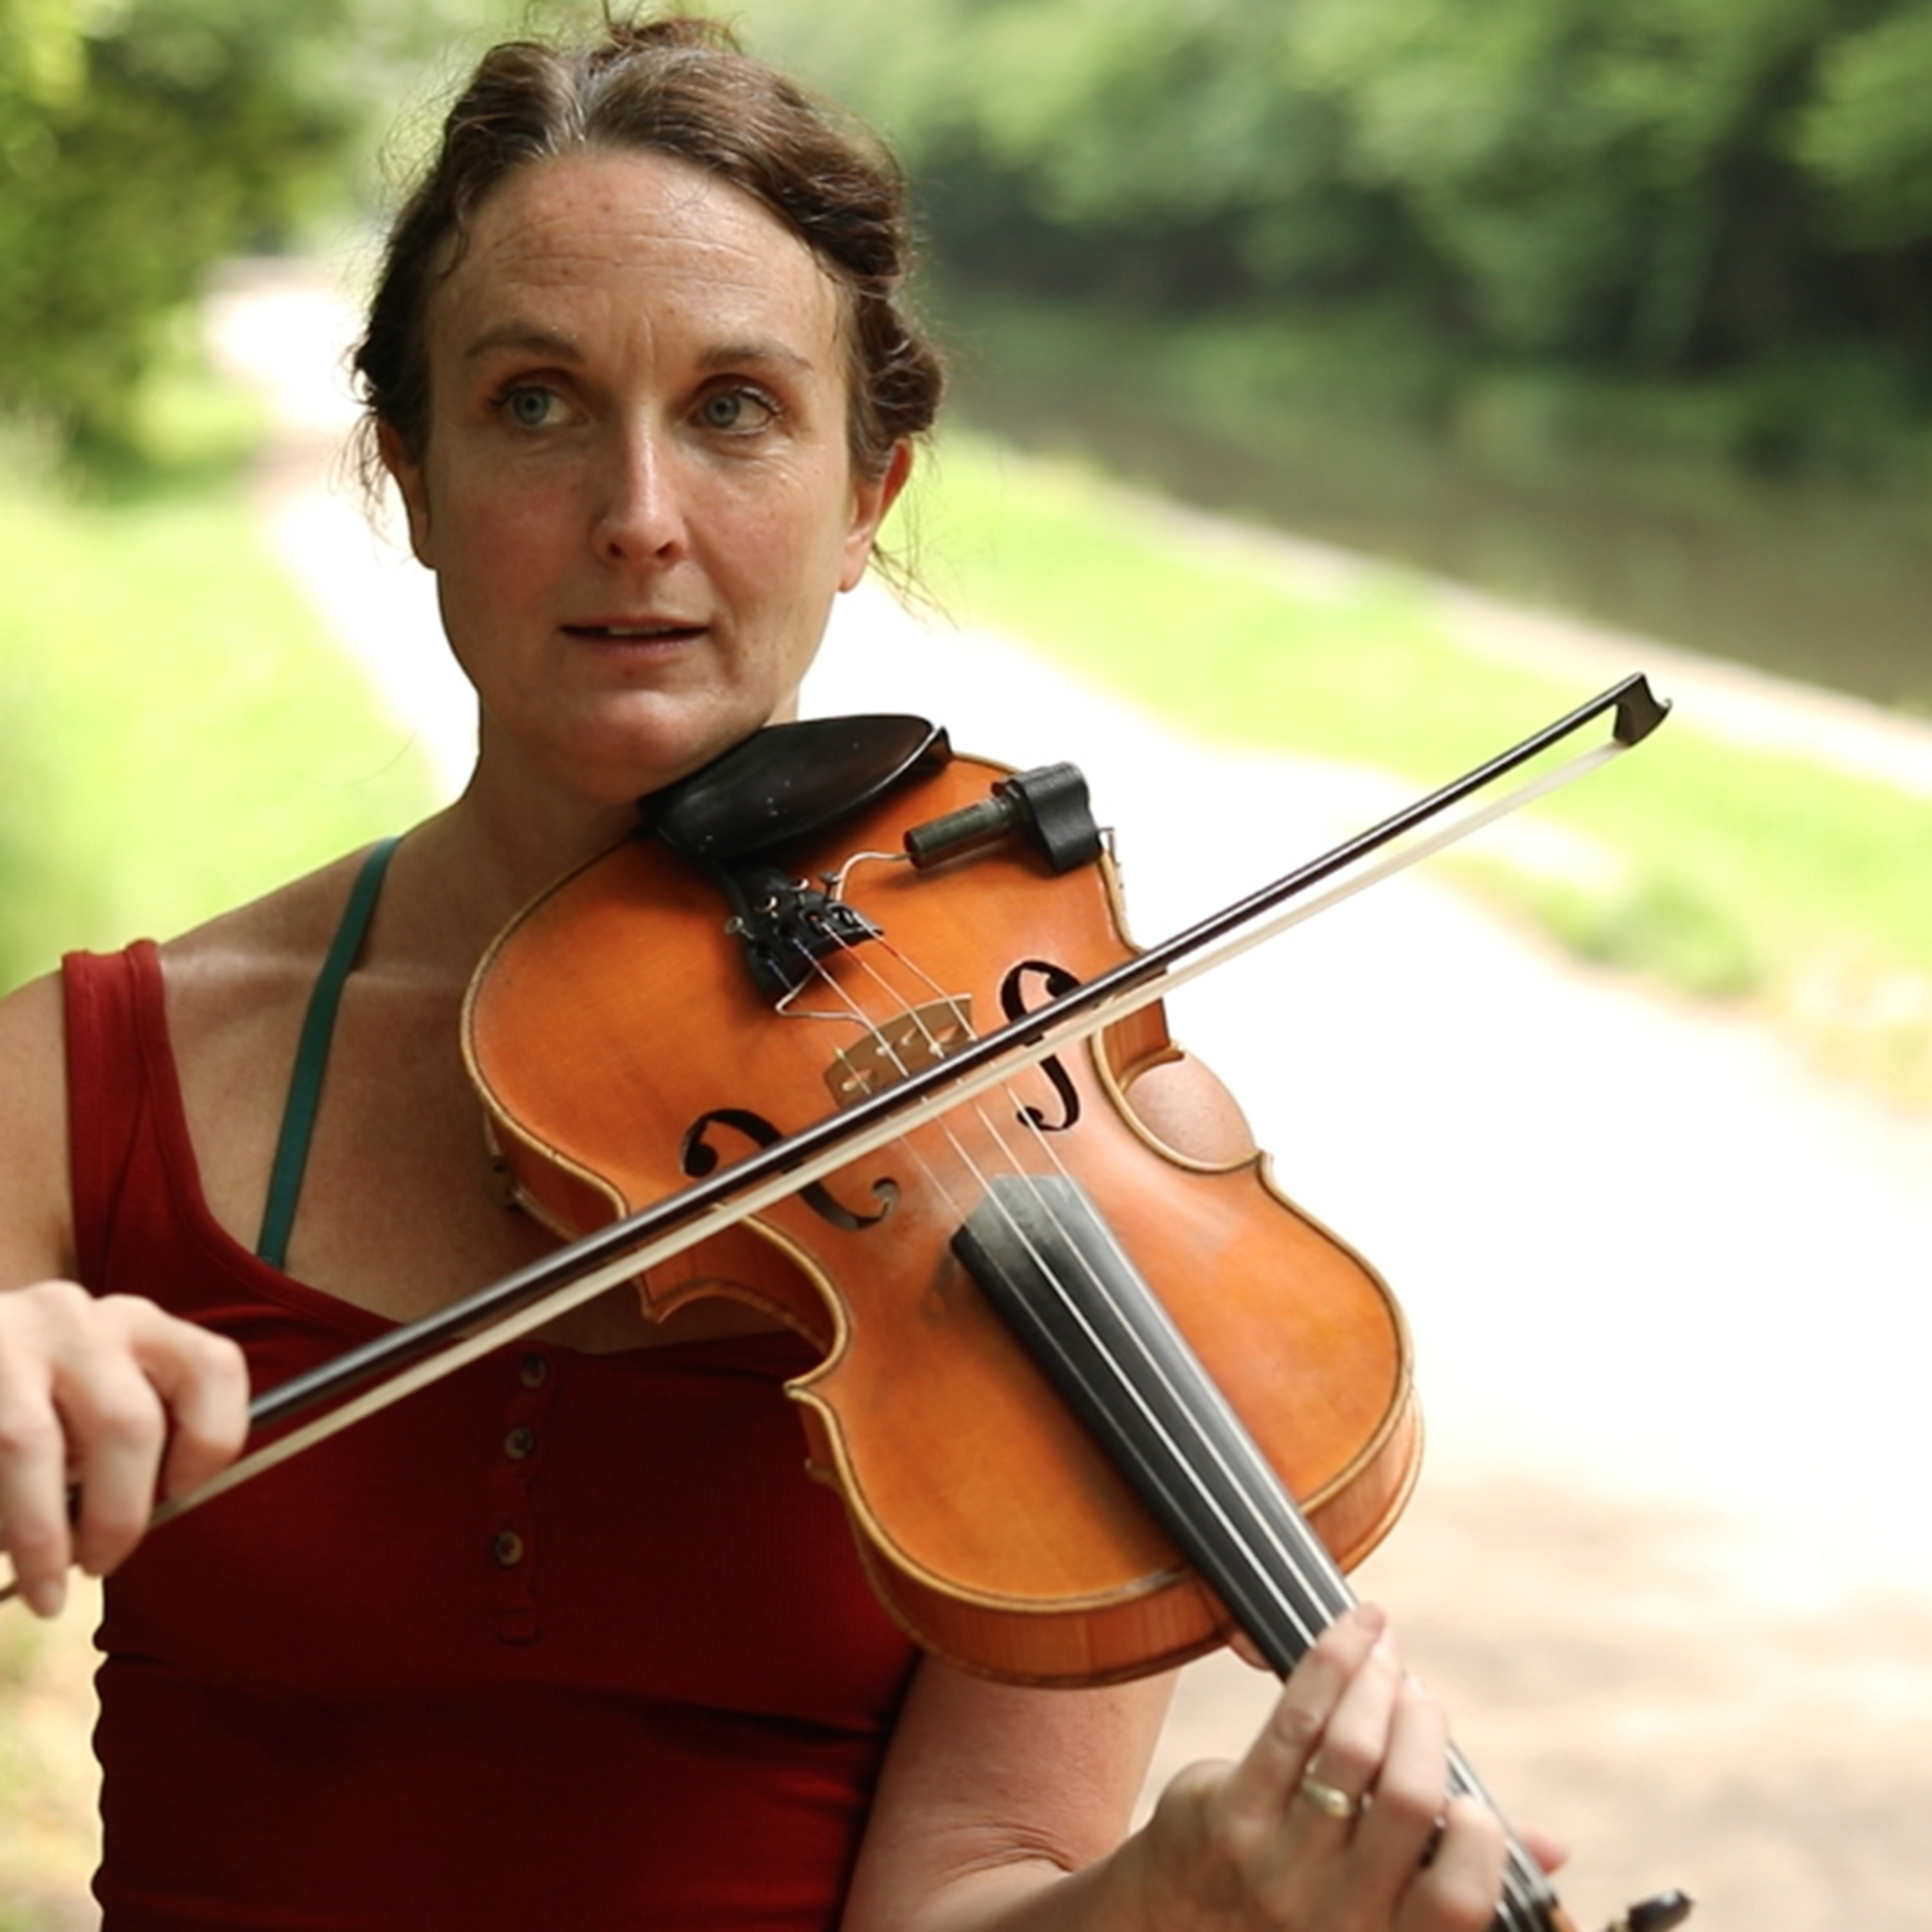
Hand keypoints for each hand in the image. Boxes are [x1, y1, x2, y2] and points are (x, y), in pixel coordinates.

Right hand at [0, 1281, 247, 1616]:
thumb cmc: (39, 1390)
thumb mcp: (99, 1390)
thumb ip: (130, 1437)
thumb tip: (137, 1521)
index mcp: (141, 1326)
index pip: (213, 1367)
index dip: (210, 1441)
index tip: (179, 1493)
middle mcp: (83, 1321)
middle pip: (127, 1422)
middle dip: (118, 1515)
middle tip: (101, 1563)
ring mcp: (11, 1340)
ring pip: (31, 1443)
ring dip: (40, 1532)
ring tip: (43, 1585)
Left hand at [1133, 1604, 1544, 1930]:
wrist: (1170, 1928)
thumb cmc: (1299, 1909)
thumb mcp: (1377, 1916)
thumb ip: (1460, 1882)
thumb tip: (1552, 1846)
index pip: (1459, 1896)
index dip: (1480, 1834)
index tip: (1469, 1792)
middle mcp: (1334, 1919)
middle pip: (1407, 1800)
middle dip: (1425, 1729)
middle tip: (1420, 1698)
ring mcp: (1275, 1868)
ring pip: (1349, 1749)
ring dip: (1378, 1683)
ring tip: (1387, 1657)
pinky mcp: (1227, 1814)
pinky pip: (1292, 1722)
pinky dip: (1333, 1661)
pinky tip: (1356, 1631)